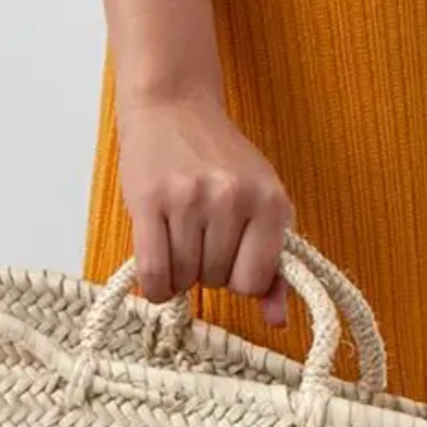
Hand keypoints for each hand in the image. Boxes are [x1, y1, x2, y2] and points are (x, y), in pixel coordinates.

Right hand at [116, 91, 293, 324]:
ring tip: (178, 240)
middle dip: (204, 271)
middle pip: (215, 282)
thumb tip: (276, 321)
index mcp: (270, 201)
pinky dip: (154, 286)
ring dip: (178, 274)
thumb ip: (273, 265)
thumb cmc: (218, 161)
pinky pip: (153, 274)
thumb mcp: (260, 204)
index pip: (253, 282)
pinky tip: (156, 269)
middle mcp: (233, 198)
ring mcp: (190, 199)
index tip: (229, 257)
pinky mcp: (150, 201)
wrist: (173, 105)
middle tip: (198, 237)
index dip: (236, 278)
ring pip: (183, 280)